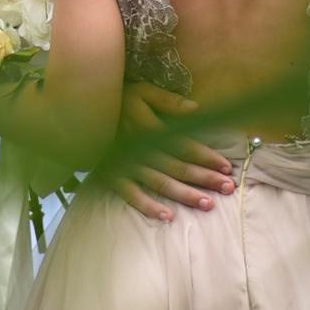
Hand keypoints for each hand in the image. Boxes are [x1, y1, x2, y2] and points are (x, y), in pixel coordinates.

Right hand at [93, 84, 235, 221]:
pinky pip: (131, 195)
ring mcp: (126, 165)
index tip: (227, 166)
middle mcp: (140, 149)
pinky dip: (148, 206)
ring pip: (160, 182)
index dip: (206, 155)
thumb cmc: (117, 101)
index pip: (184, 144)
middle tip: (228, 188)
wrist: (81, 115)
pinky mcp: (113, 177)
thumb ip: (168, 101)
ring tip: (207, 204)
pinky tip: (167, 217)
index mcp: (149, 128)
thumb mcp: (142, 92)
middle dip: (204, 178)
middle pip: (177, 166)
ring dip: (185, 194)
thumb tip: (196, 109)